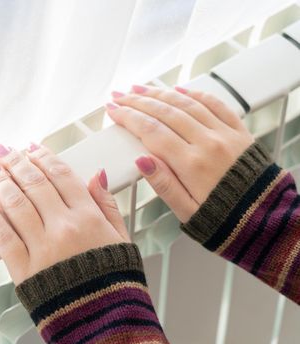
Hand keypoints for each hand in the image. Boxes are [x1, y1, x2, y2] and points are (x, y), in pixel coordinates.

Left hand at [0, 144, 128, 284]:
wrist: (105, 322)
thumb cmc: (113, 283)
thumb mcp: (122, 238)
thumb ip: (107, 205)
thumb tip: (97, 175)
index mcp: (89, 218)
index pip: (61, 175)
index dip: (43, 157)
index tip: (32, 148)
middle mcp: (64, 228)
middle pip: (34, 183)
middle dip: (15, 162)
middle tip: (4, 151)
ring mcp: (42, 248)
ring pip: (15, 204)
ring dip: (0, 182)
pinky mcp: (24, 270)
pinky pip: (3, 237)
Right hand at [107, 85, 254, 222]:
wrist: (265, 219)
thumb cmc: (224, 219)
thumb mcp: (186, 211)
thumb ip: (163, 184)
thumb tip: (141, 160)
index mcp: (191, 164)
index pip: (151, 131)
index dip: (128, 118)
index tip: (113, 111)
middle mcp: (208, 143)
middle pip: (165, 112)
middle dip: (138, 101)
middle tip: (119, 96)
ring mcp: (225, 134)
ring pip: (187, 103)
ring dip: (160, 93)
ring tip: (140, 88)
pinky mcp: (239, 132)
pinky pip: (215, 104)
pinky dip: (195, 94)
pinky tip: (180, 90)